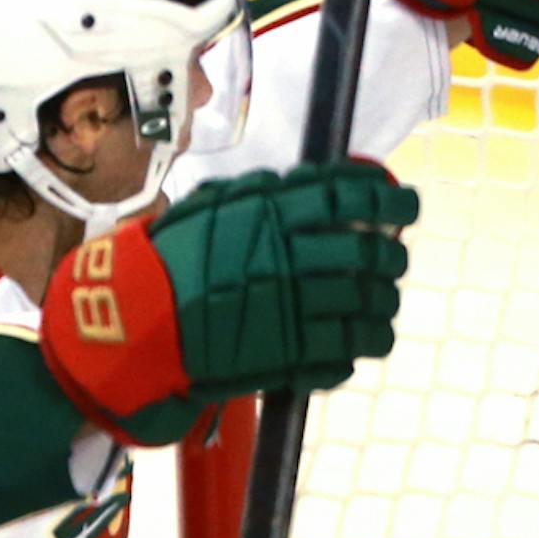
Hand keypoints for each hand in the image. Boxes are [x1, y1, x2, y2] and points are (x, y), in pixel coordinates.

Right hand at [39, 160, 415, 443]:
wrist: (134, 324)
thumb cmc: (170, 260)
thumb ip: (270, 195)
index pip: (350, 196)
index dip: (388, 199)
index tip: (404, 204)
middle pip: (370, 253)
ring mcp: (293, 308)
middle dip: (391, 257)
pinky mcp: (291, 355)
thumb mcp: (215, 207)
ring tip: (378, 305)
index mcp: (270, 212)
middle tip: (392, 260)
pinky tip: (355, 341)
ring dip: (383, 305)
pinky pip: (348, 350)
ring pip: (370, 305)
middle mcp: (288, 256)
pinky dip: (360, 345)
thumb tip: (328, 182)